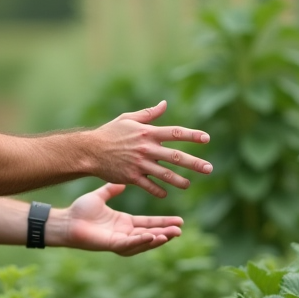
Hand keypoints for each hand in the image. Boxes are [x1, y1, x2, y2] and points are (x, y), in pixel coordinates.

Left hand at [52, 183, 183, 255]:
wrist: (66, 220)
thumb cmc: (80, 211)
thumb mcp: (100, 197)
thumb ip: (111, 190)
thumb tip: (121, 180)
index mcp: (123, 223)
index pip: (148, 224)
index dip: (163, 223)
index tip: (179, 221)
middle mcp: (124, 233)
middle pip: (150, 234)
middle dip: (166, 232)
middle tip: (180, 229)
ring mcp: (119, 241)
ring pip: (143, 242)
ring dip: (158, 239)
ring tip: (172, 234)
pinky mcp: (112, 244)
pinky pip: (130, 243)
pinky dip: (142, 241)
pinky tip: (153, 237)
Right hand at [91, 100, 211, 198]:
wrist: (89, 151)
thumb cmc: (109, 133)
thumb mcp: (128, 119)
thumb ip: (149, 114)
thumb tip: (165, 104)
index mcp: (147, 132)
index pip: (175, 133)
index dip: (192, 135)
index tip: (206, 139)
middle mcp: (146, 148)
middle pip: (175, 156)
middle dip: (194, 163)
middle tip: (209, 169)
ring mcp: (139, 164)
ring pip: (165, 174)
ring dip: (179, 180)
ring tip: (188, 185)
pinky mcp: (131, 177)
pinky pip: (149, 185)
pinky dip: (158, 190)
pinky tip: (165, 193)